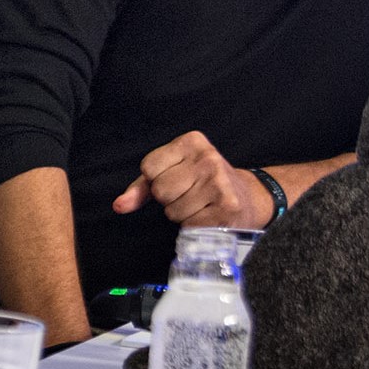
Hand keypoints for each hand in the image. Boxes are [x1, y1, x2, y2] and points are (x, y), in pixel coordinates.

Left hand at [112, 132, 266, 227]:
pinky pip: (189, 224)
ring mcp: (220, 183)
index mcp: (192, 142)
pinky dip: (193, 225)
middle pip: (160, 189)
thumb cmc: (202, 184)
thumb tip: (119, 206)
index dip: (155, 180)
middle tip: (189, 194)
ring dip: (181, 214)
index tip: (176, 179)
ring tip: (200, 205)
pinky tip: (208, 215)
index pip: (149, 167)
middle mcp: (208, 159)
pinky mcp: (227, 207)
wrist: (248, 198)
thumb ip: (140, 187)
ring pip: (172, 210)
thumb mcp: (171, 173)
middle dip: (168, 199)